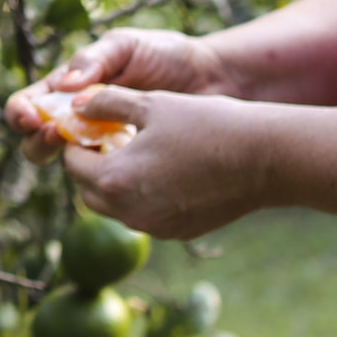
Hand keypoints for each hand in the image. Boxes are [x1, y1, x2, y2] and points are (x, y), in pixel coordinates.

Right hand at [6, 27, 229, 163]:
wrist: (213, 79)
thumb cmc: (165, 54)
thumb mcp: (126, 46)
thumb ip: (95, 59)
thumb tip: (63, 85)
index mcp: (68, 88)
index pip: (29, 104)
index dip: (21, 113)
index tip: (32, 118)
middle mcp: (79, 120)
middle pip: (39, 141)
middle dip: (38, 141)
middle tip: (57, 134)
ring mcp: (103, 146)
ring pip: (69, 165)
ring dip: (69, 161)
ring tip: (87, 147)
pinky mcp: (130, 166)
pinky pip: (108, 178)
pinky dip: (107, 174)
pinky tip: (123, 161)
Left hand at [60, 88, 276, 239]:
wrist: (263, 158)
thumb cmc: (205, 125)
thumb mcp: (149, 103)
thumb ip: (105, 104)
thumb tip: (77, 105)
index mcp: (114, 179)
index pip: (72, 163)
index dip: (77, 141)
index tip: (90, 125)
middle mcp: (129, 213)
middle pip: (88, 191)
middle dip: (91, 165)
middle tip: (109, 139)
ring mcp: (155, 227)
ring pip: (115, 208)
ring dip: (115, 183)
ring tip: (137, 153)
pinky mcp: (178, 233)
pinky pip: (144, 216)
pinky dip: (142, 197)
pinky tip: (164, 171)